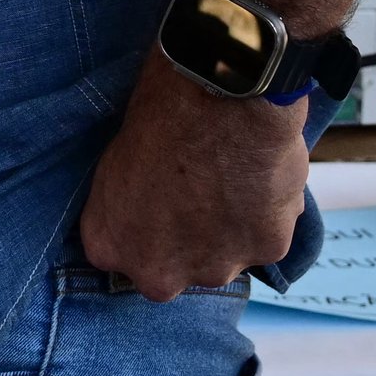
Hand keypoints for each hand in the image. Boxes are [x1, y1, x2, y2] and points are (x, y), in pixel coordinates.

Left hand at [80, 54, 307, 297]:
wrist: (219, 100)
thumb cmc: (159, 116)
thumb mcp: (116, 164)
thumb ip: (130, 206)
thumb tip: (148, 209)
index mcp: (109, 247)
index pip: (123, 256)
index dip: (144, 229)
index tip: (158, 207)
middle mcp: (159, 276)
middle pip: (175, 268)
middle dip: (187, 242)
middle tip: (199, 198)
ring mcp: (214, 269)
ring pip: (224, 258)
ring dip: (229, 232)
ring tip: (233, 184)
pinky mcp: (265, 254)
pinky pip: (266, 238)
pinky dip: (266, 216)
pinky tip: (261, 181)